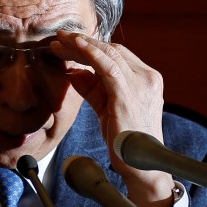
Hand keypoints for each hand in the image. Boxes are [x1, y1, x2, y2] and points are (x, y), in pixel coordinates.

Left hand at [51, 31, 175, 206]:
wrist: (142, 167)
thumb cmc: (126, 141)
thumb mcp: (106, 108)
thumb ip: (92, 88)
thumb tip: (72, 72)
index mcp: (145, 79)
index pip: (116, 54)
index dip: (91, 46)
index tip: (68, 44)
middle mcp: (146, 78)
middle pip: (111, 50)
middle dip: (83, 42)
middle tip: (60, 39)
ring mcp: (140, 85)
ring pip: (108, 54)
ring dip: (81, 45)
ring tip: (61, 41)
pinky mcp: (128, 94)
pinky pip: (108, 67)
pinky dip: (91, 53)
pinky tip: (76, 45)